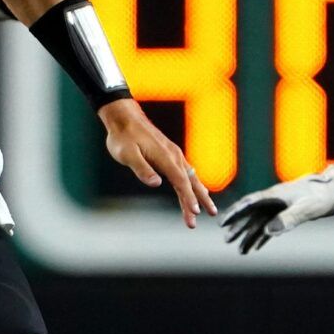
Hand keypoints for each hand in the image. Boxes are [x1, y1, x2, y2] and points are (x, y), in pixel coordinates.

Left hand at [97, 99, 216, 228]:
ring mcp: (174, 154)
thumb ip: (142, 169)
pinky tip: (200, 191)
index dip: (188, 198)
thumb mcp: (127, 154)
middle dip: (199, 200)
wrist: (125, 118)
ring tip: (210, 209)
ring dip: (200, 194)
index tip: (195, 212)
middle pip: (190, 182)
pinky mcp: (170, 154)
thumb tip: (157, 183)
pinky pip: (186, 172)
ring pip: (190, 177)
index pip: (181, 181)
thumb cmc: (123, 136)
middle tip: (210, 215)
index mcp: (165, 157)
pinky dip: (194, 184)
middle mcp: (174, 156)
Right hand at [219, 167, 333, 253]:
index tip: (222, 222)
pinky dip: (263, 237)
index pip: (249, 204)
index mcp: (274, 195)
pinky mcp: (288, 214)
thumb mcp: (306, 208)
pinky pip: (271, 227)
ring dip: (250, 236)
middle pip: (251, 216)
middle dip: (239, 228)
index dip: (235, 213)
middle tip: (227, 240)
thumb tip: (268, 232)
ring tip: (240, 251)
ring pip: (260, 223)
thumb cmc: (323, 195)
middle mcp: (274, 201)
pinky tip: (257, 247)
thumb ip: (288, 219)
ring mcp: (280, 207)